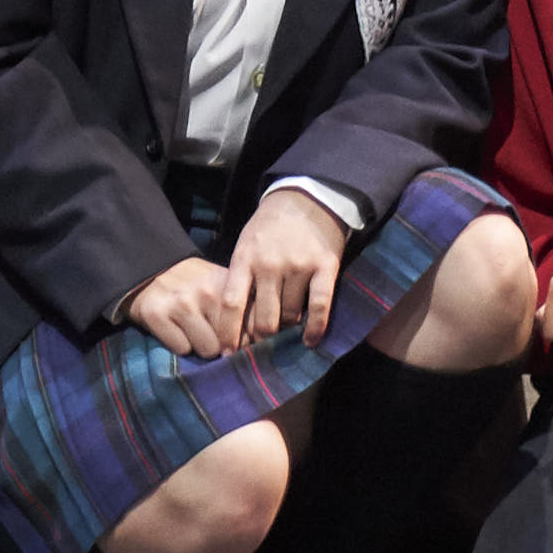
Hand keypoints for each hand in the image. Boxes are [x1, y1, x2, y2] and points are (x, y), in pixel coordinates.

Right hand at [127, 254, 241, 359]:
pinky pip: (182, 349)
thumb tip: (260, 341)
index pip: (252, 323)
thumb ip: (242, 309)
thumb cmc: (193, 285)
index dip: (249, 337)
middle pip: (231, 341)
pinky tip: (175, 330)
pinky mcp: (157, 314)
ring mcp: (182, 303)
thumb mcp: (220, 287)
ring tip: (193, 330)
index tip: (242, 341)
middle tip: (211, 333)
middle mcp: (207, 292)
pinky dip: (179, 346)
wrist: (149, 270)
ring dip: (201, 347)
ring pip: (208, 350)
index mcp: (227, 284)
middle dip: (223, 345)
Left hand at [221, 185, 352, 351]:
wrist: (307, 197)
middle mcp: (270, 264)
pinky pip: (320, 305)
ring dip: (288, 328)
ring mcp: (298, 265)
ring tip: (286, 332)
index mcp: (245, 258)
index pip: (232, 303)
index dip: (228, 332)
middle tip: (262, 346)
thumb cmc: (270, 227)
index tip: (227, 354)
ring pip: (290, 314)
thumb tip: (236, 324)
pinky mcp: (324, 266)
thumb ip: (241, 279)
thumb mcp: (246, 245)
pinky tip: (310, 341)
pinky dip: (315, 328)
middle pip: (263, 317)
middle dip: (261, 338)